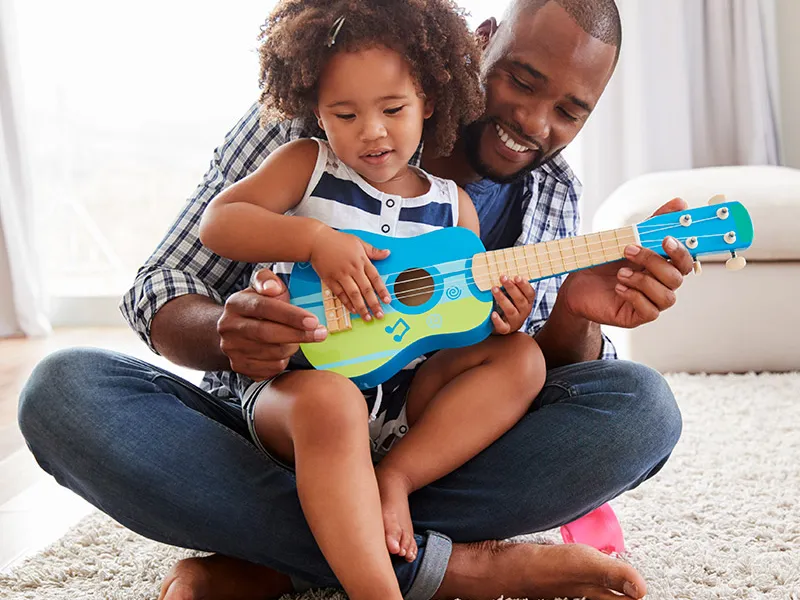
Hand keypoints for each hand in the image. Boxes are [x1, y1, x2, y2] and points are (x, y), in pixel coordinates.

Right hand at [217, 269, 327, 379]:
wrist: (234, 330)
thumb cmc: (257, 306)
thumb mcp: (261, 287)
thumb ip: (267, 280)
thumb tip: (273, 288)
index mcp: (236, 304)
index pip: (263, 308)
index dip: (290, 315)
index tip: (313, 321)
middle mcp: (229, 327)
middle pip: (267, 333)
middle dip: (298, 334)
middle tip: (321, 333)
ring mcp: (232, 349)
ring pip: (273, 353)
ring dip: (292, 347)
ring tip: (297, 339)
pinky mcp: (240, 367)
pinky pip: (271, 368)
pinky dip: (284, 361)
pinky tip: (284, 351)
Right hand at [310, 228, 390, 320]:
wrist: (316, 241)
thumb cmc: (337, 241)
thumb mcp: (358, 242)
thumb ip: (373, 251)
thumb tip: (387, 253)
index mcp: (361, 260)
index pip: (375, 278)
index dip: (382, 290)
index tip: (387, 301)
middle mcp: (353, 269)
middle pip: (366, 289)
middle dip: (374, 304)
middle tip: (380, 315)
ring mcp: (341, 275)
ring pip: (354, 294)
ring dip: (361, 307)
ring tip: (367, 317)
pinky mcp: (330, 280)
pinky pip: (340, 294)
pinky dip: (347, 303)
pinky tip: (353, 310)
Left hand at [491, 275, 535, 334]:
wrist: (504, 325)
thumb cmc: (508, 304)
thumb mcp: (512, 295)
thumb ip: (511, 286)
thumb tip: (504, 272)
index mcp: (528, 302)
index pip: (530, 293)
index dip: (524, 285)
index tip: (516, 277)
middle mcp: (524, 312)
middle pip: (520, 300)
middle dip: (511, 288)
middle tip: (502, 277)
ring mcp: (515, 321)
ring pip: (511, 311)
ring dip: (502, 299)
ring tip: (494, 289)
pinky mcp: (506, 329)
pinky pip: (503, 327)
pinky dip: (498, 321)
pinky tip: (493, 314)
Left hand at [558, 198, 694, 328]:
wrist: (577, 284)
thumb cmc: (604, 263)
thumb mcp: (626, 238)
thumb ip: (653, 223)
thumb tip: (680, 203)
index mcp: (662, 266)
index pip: (686, 261)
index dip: (681, 252)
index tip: (665, 240)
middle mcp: (661, 285)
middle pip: (677, 278)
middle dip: (654, 262)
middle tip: (629, 251)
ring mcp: (651, 302)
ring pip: (667, 296)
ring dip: (643, 281)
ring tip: (620, 273)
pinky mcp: (638, 316)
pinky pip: (650, 311)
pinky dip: (634, 296)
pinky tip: (619, 287)